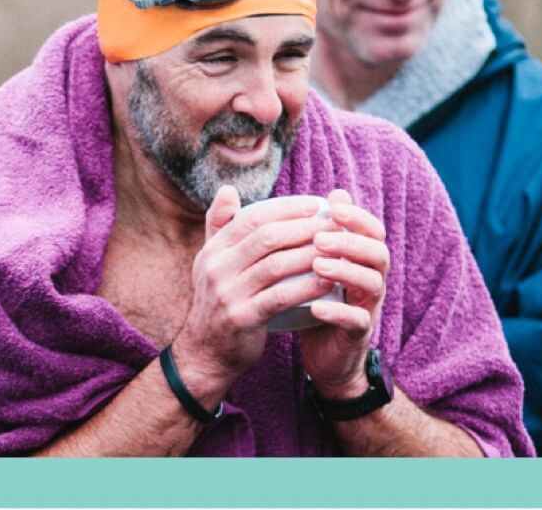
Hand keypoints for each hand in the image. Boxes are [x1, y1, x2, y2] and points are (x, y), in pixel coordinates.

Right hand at [172, 186, 335, 387]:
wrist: (205, 353)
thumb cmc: (219, 302)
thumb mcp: (211, 262)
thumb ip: (219, 226)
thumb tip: (228, 189)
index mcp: (213, 250)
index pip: (252, 218)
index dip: (286, 209)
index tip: (316, 205)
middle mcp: (217, 268)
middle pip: (266, 238)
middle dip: (303, 228)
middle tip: (332, 226)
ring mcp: (228, 294)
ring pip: (276, 265)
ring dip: (310, 254)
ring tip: (335, 250)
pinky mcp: (243, 318)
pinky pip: (280, 297)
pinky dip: (306, 287)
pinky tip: (327, 282)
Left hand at [300, 189, 389, 398]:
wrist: (323, 355)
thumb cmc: (317, 299)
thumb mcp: (316, 264)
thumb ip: (322, 232)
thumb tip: (331, 192)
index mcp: (362, 260)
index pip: (372, 231)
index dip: (358, 216)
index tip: (333, 207)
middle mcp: (372, 280)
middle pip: (378, 253)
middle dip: (351, 242)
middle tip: (320, 238)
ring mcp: (369, 307)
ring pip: (373, 284)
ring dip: (346, 271)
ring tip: (317, 265)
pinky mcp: (359, 334)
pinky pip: (358, 320)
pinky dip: (339, 312)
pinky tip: (316, 306)